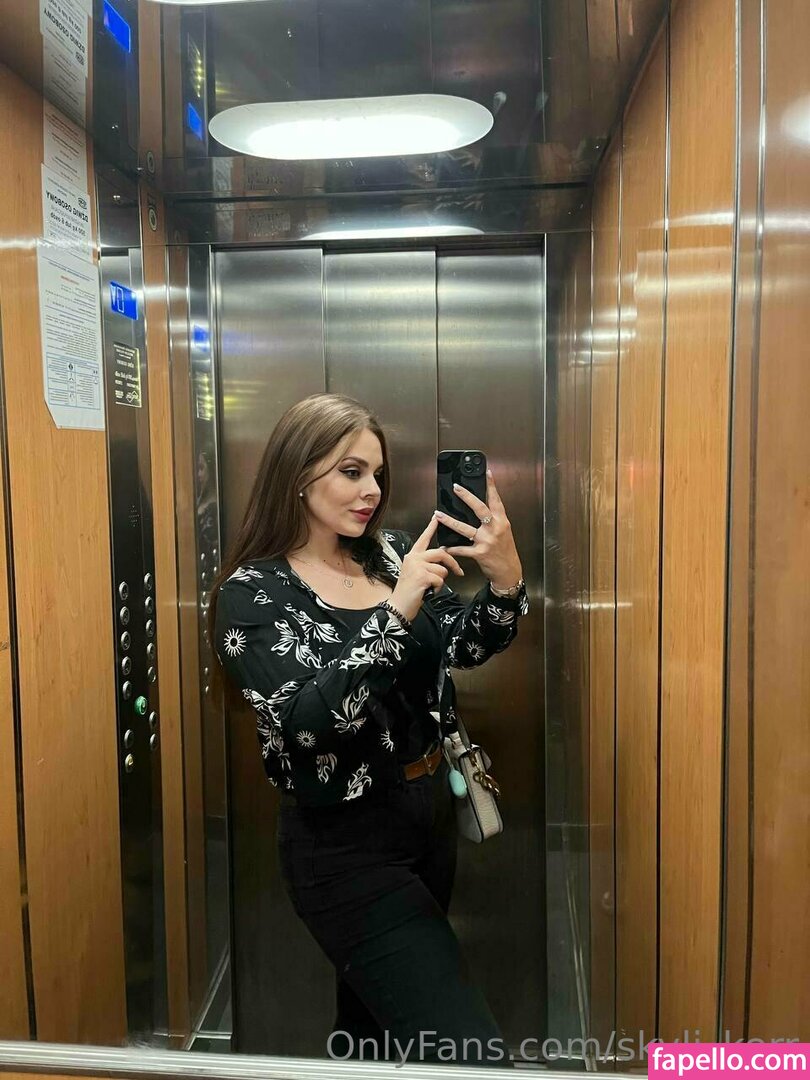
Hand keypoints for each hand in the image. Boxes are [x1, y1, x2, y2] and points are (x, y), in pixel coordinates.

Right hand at [390, 517, 465, 621]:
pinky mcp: (422, 576)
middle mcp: (414, 558)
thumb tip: (442, 560)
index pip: (424, 538)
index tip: (437, 516)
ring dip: (440, 581)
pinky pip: (440, 580)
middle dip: (453, 563)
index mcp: (412, 556)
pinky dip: (438, 589)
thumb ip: (425, 564)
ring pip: (442, 570)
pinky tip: (428, 592)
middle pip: (441, 553)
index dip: (431, 527)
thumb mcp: (415, 573)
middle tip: (459, 572)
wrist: (398, 606)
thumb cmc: (408, 592)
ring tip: (430, 587)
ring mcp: (418, 567)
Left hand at [434, 469, 522, 588]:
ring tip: (438, 514)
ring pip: (465, 528)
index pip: (496, 500)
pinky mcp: (479, 553)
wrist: (509, 572)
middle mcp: (495, 529)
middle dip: (466, 496)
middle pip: (480, 508)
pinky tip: (443, 545)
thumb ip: (493, 520)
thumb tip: (478, 508)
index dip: (491, 486)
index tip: (487, 472)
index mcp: (502, 521)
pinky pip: (462, 549)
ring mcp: (487, 541)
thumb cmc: (505, 551)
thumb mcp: (503, 532)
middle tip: (455, 487)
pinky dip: (451, 548)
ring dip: (449, 521)